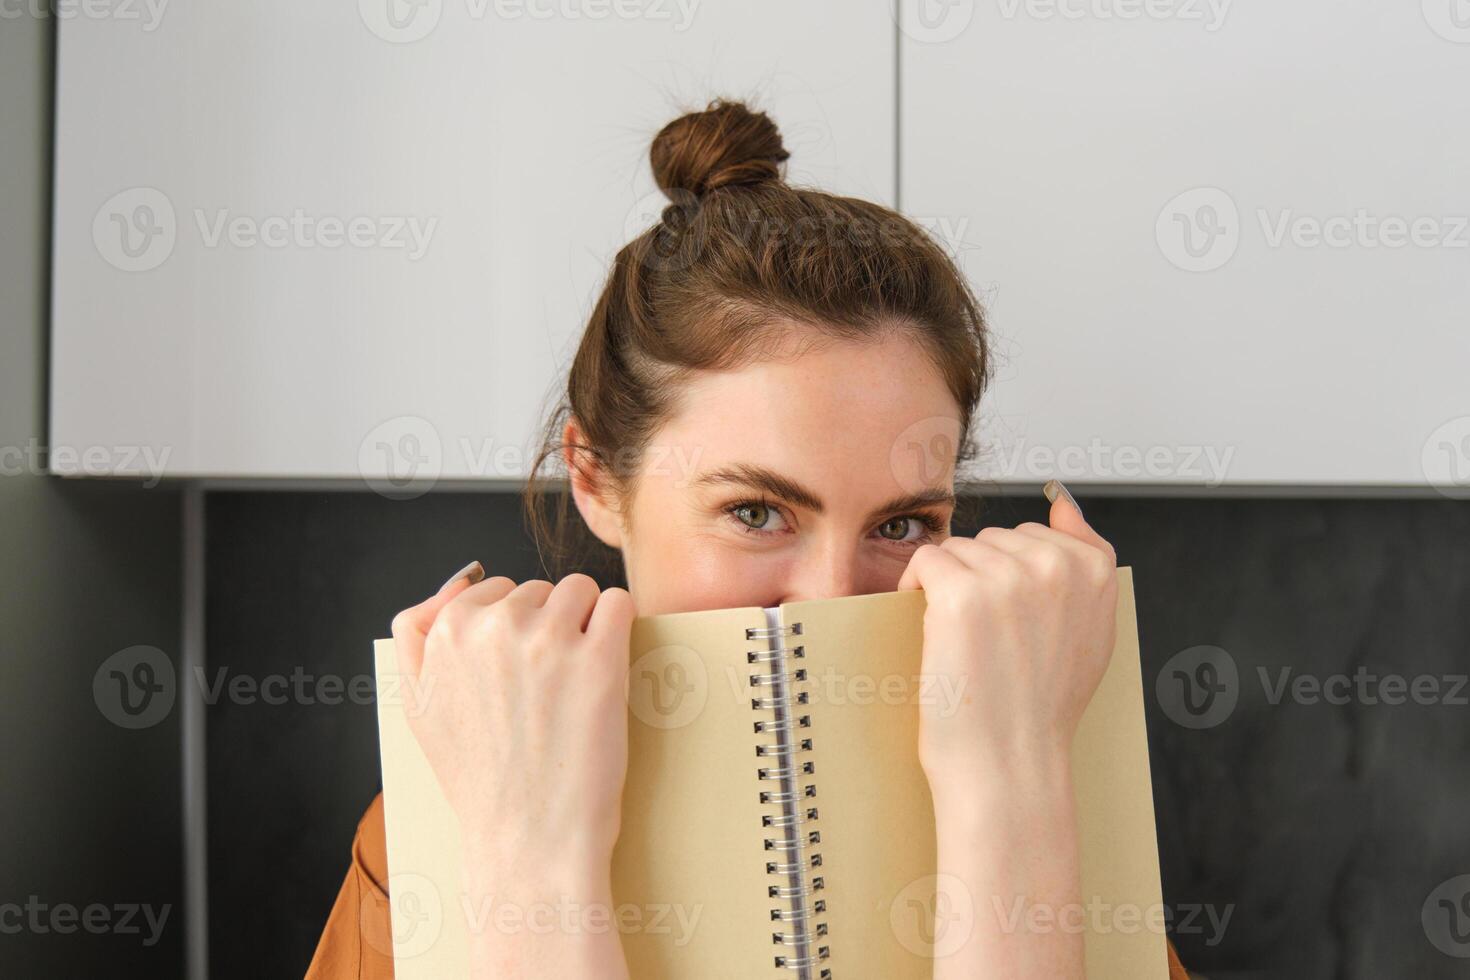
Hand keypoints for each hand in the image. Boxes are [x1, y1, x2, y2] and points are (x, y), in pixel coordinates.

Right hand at [390, 564, 637, 977]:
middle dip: (547, 627)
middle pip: (538, 589)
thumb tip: (457, 582)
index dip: (511, 629)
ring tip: (575, 683)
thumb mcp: (419, 707)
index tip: (517, 674)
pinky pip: (619, 603)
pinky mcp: (600, 659)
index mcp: (447, 634)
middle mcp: (493, 628)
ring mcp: (548, 641)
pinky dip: (620, 628)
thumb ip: (418, 635)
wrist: (527, 841)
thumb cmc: (479, 780)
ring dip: (586, 625)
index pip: (493, 589)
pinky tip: (608, 668)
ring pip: (580, 590)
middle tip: (545, 690)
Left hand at [896, 485, 1117, 797]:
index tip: (1014, 627)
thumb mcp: (1090, 631)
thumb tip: (1062, 500)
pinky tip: (932, 631)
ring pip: (959, 550)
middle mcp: (1057, 566)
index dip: (1013, 580)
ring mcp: (1010, 576)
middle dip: (981, 581)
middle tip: (990, 644)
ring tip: (967, 644)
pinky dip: (915, 590)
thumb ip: (1084, 562)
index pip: (1036, 535)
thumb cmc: (1040, 708)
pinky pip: (925, 562)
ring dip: (949, 588)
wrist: (1009, 766)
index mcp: (1095, 571)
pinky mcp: (962, 593)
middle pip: (993, 539)